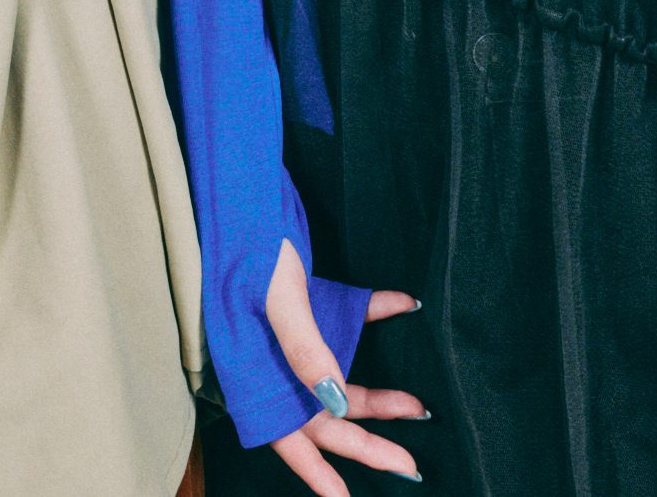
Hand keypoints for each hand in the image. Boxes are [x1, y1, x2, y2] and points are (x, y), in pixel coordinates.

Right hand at [263, 240, 427, 492]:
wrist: (239, 187)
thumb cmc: (244, 244)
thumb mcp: (274, 298)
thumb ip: (304, 349)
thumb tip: (336, 402)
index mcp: (255, 369)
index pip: (288, 434)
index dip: (317, 471)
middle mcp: (273, 360)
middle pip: (324, 415)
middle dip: (366, 442)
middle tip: (408, 462)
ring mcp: (292, 333)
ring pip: (339, 378)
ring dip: (378, 393)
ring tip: (418, 405)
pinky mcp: (307, 300)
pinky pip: (347, 318)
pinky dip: (377, 313)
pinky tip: (403, 305)